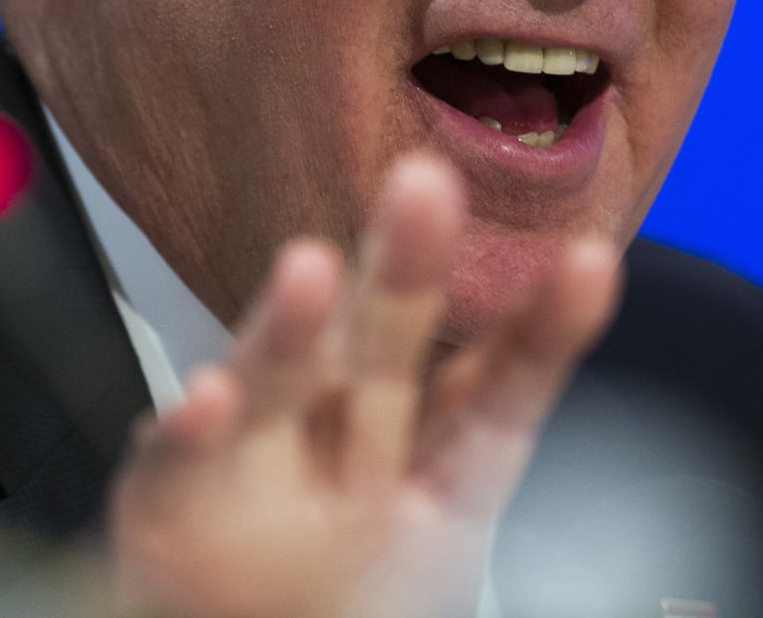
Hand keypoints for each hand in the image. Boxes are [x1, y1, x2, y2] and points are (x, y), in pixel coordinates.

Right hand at [108, 155, 620, 617]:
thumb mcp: (440, 536)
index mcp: (429, 460)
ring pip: (282, 385)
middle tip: (425, 186)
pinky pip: (180, 464)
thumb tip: (563, 328)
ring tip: (309, 270)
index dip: (540, 335)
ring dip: (292, 330)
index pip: (495, 393)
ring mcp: (259, 464)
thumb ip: (477, 451)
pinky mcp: (171, 498)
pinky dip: (189, 432)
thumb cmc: (362, 593)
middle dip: (406, 272)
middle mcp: (350, 442)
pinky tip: (209, 398)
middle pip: (386, 352)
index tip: (590, 265)